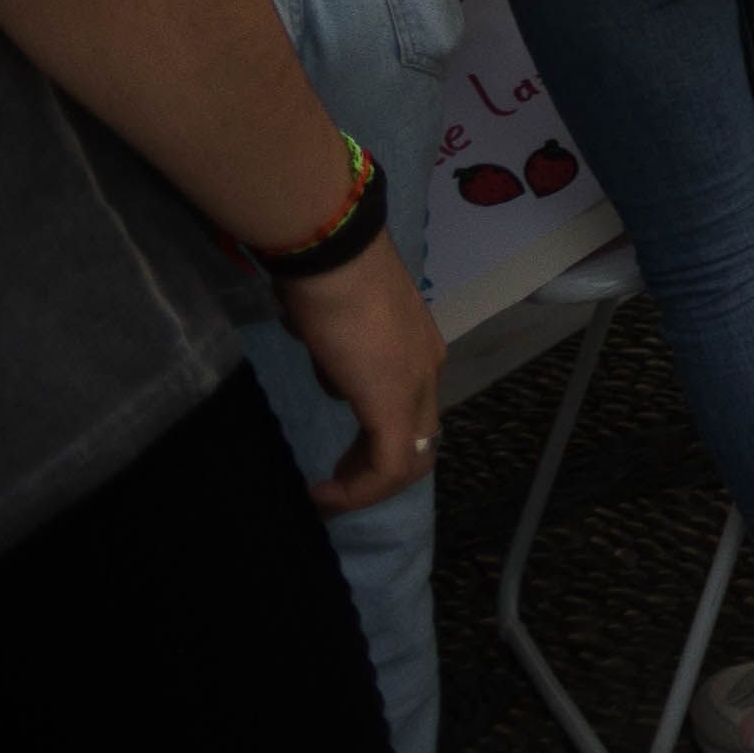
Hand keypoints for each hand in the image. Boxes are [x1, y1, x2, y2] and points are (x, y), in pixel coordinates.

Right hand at [274, 243, 444, 510]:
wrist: (333, 257)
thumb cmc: (328, 277)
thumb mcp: (334, 322)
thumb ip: (339, 349)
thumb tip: (330, 359)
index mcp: (418, 349)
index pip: (411, 408)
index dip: (376, 440)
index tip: (340, 458)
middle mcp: (428, 370)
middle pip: (418, 440)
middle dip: (376, 470)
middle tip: (336, 481)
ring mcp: (417, 387)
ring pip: (410, 459)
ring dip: (367, 486)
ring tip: (329, 495)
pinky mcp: (393, 405)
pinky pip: (388, 465)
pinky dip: (358, 490)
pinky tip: (324, 494)